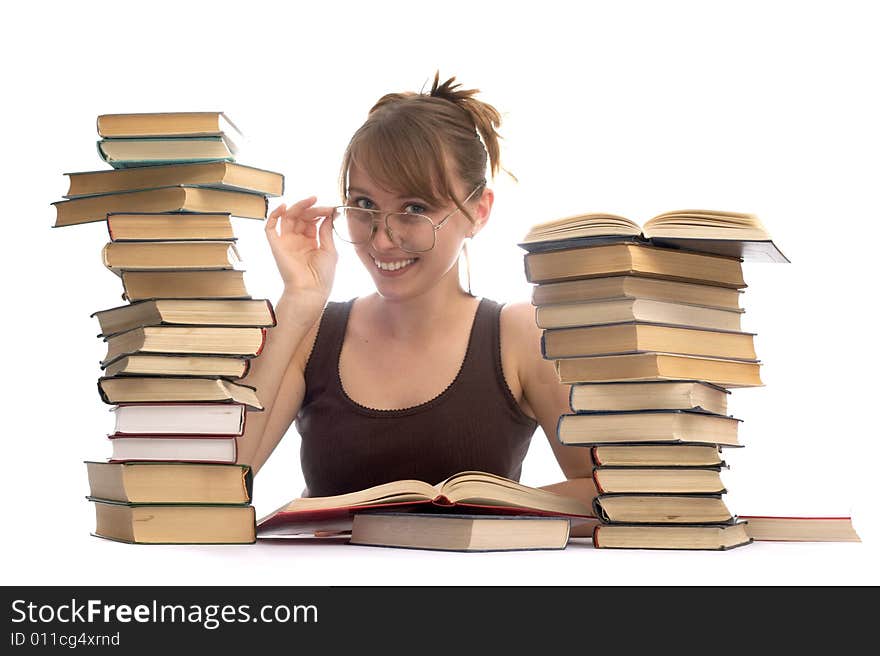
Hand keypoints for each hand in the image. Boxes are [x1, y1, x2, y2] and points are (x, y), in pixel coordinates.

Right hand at [265, 196, 337, 314]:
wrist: (311, 290)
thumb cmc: (323, 276)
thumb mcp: (330, 249)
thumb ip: (326, 231)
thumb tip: (329, 213)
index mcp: (311, 242)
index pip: (312, 221)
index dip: (320, 213)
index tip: (331, 209)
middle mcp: (297, 240)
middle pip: (301, 217)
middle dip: (311, 209)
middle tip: (321, 204)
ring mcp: (286, 242)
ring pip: (288, 218)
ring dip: (298, 207)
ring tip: (310, 201)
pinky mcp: (276, 245)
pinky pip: (270, 227)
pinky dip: (274, 215)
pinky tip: (284, 207)